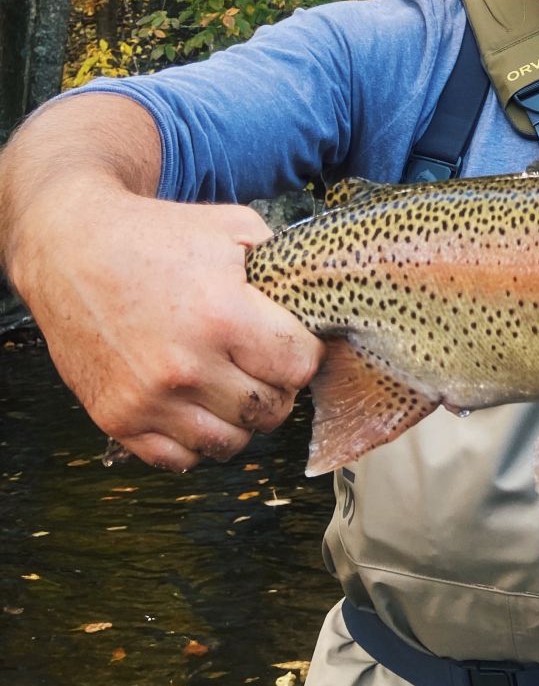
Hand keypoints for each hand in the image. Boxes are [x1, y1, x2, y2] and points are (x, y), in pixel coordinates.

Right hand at [17, 189, 322, 471]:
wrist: (71, 248)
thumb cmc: (156, 235)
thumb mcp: (233, 226)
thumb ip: (282, 264)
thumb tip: (321, 296)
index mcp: (223, 316)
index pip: (299, 366)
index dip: (305, 353)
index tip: (293, 342)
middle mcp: (187, 367)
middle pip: (270, 410)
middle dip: (278, 388)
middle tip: (264, 365)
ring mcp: (148, 399)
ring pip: (230, 443)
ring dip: (240, 419)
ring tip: (232, 385)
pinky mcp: (117, 419)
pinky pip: (179, 459)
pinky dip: (195, 440)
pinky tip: (196, 405)